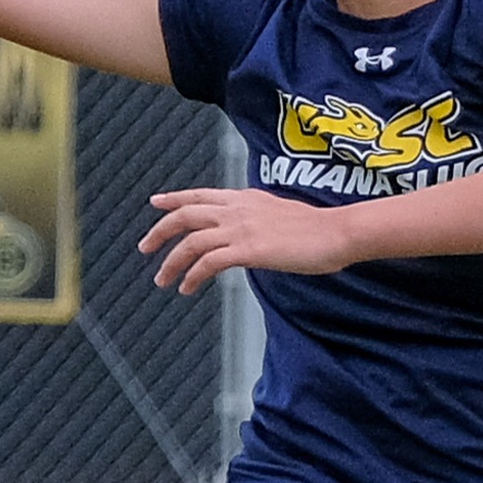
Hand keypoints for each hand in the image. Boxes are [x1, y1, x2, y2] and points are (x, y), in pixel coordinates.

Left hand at [137, 187, 355, 294]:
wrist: (337, 232)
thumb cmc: (317, 228)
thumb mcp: (280, 213)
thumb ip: (258, 217)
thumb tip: (248, 230)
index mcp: (245, 197)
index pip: (201, 194)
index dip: (175, 198)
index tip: (156, 202)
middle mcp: (238, 209)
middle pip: (186, 214)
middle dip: (160, 231)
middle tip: (145, 247)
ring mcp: (241, 228)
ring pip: (191, 241)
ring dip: (171, 262)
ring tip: (162, 279)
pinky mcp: (248, 250)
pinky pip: (208, 262)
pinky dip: (192, 276)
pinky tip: (188, 288)